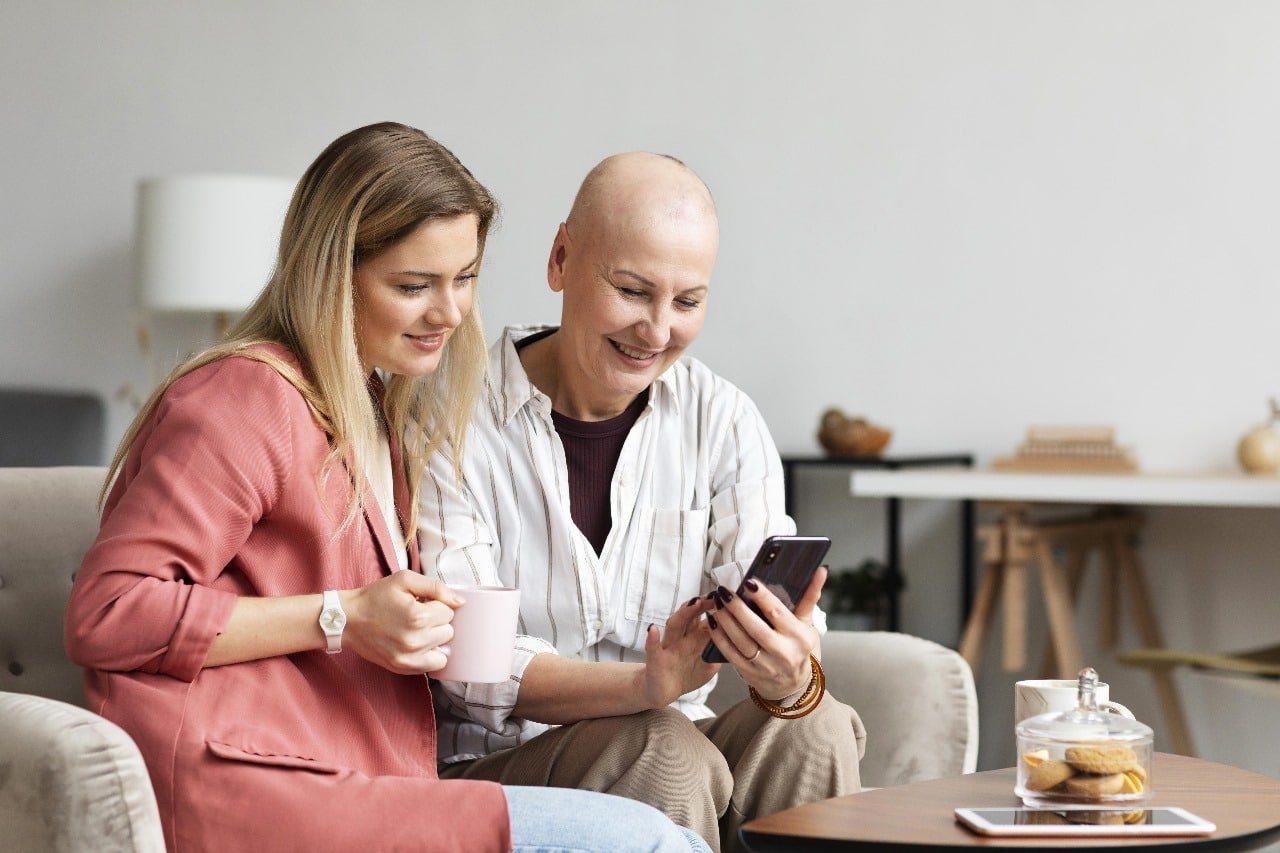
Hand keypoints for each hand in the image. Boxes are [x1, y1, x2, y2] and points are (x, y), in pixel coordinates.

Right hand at [341, 570, 463, 674]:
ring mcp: (409, 658)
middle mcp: (416, 640)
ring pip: (444, 649)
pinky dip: (429, 654)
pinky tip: (416, 644)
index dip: (436, 605)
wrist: (347, 619)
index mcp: (418, 616)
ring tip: (417, 630)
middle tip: (418, 616)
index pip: (449, 611)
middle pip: (449, 631)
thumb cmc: (376, 597)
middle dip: (437, 622)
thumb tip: (460, 602)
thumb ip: (436, 587)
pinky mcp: (403, 668)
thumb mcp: (404, 580)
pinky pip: (433, 665)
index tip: (422, 603)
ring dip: (435, 639)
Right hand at [639, 596, 719, 707]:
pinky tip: (653, 629)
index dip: (716, 609)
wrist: (662, 691)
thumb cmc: (686, 674)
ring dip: (683, 614)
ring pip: (674, 625)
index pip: (706, 618)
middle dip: (702, 604)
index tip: (727, 599)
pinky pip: (652, 648)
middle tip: (713, 596)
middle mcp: (682, 638)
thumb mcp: (708, 664)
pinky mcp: (656, 659)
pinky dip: (652, 638)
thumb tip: (738, 642)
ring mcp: (669, 646)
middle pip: (691, 616)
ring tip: (692, 604)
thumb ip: (719, 652)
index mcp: (695, 638)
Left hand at [706, 565, 825, 699]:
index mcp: (799, 637)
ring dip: (726, 621)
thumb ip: (810, 597)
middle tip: (724, 592)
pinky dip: (719, 637)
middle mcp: (783, 653)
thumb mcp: (808, 625)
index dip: (763, 597)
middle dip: (737, 608)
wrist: (794, 686)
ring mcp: (765, 665)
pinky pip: (731, 654)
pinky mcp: (749, 673)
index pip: (778, 614)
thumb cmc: (800, 650)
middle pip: (756, 628)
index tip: (750, 583)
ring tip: (716, 603)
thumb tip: (820, 571)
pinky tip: (712, 622)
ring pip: (741, 641)